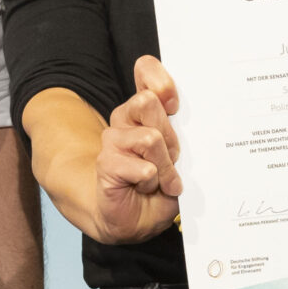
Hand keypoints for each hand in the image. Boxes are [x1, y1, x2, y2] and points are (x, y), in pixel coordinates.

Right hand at [94, 56, 183, 242]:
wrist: (136, 218)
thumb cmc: (160, 184)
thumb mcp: (181, 154)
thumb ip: (181, 128)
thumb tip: (176, 106)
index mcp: (145, 109)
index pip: (146, 70)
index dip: (161, 81)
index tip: (174, 105)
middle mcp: (126, 118)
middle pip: (148, 101)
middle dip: (170, 135)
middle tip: (174, 159)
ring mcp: (113, 140)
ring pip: (149, 138)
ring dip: (165, 166)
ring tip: (162, 180)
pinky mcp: (106, 163)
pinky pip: (140, 166)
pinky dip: (152, 182)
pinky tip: (148, 188)